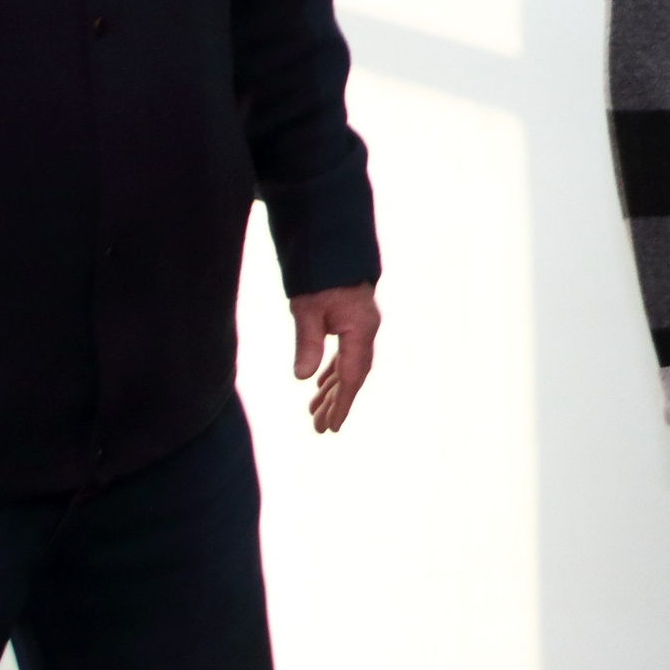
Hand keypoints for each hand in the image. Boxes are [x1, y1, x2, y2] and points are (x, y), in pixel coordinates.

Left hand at [291, 282, 379, 432]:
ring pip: (349, 364)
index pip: (352, 376)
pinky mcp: (353, 318)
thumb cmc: (319, 273)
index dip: (341, 404)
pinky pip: (346, 352)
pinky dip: (334, 370)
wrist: (332, 241)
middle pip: (353, 375)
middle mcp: (366, 330)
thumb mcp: (308, 308)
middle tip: (319, 428)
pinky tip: (322, 383)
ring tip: (315, 411)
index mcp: (361, 329)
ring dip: (333, 389)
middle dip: (336, 402)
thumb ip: (308, 343)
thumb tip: (304, 378)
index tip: (331, 428)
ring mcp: (361, 324)